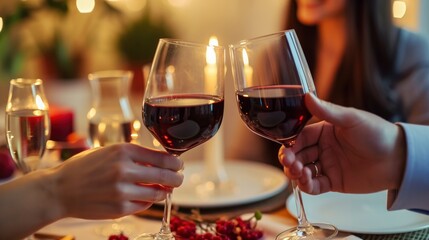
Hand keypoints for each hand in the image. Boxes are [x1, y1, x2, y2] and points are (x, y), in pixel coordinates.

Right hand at [51, 143, 183, 218]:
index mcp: (124, 150)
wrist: (59, 189)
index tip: (178, 165)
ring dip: (164, 191)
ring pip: (158, 193)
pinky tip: (144, 197)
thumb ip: (135, 155)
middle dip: (177, 178)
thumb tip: (163, 161)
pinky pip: (144, 206)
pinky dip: (147, 201)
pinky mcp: (119, 209)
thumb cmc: (85, 167)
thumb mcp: (110, 151)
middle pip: (166, 176)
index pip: (164, 158)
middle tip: (178, 179)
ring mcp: (122, 191)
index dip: (176, 163)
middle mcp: (124, 170)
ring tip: (164, 189)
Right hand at [278, 94, 404, 194]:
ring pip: (303, 171)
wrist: (397, 159)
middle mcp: (323, 148)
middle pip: (299, 155)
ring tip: (298, 172)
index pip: (301, 137)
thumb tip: (306, 96)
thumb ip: (326, 111)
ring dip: (296, 173)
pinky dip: (307, 185)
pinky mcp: (334, 182)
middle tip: (290, 163)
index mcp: (324, 131)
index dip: (291, 144)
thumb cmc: (377, 133)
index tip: (286, 149)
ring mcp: (328, 165)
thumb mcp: (350, 119)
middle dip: (290, 159)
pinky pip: (315, 186)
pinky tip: (306, 182)